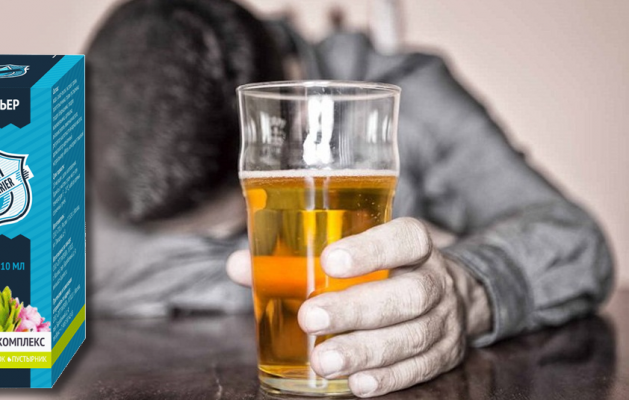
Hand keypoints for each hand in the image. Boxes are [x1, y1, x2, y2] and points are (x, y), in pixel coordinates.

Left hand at [227, 217, 491, 396]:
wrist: (448, 294)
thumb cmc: (383, 269)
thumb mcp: (353, 252)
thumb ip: (294, 258)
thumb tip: (239, 266)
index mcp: (414, 245)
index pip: (405, 239)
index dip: (372, 250)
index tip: (329, 261)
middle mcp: (436, 280)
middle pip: (408, 294)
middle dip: (357, 309)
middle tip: (311, 318)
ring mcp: (445, 320)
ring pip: (412, 336)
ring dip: (365, 351)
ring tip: (323, 360)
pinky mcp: (444, 354)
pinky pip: (419, 369)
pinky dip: (387, 378)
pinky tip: (356, 383)